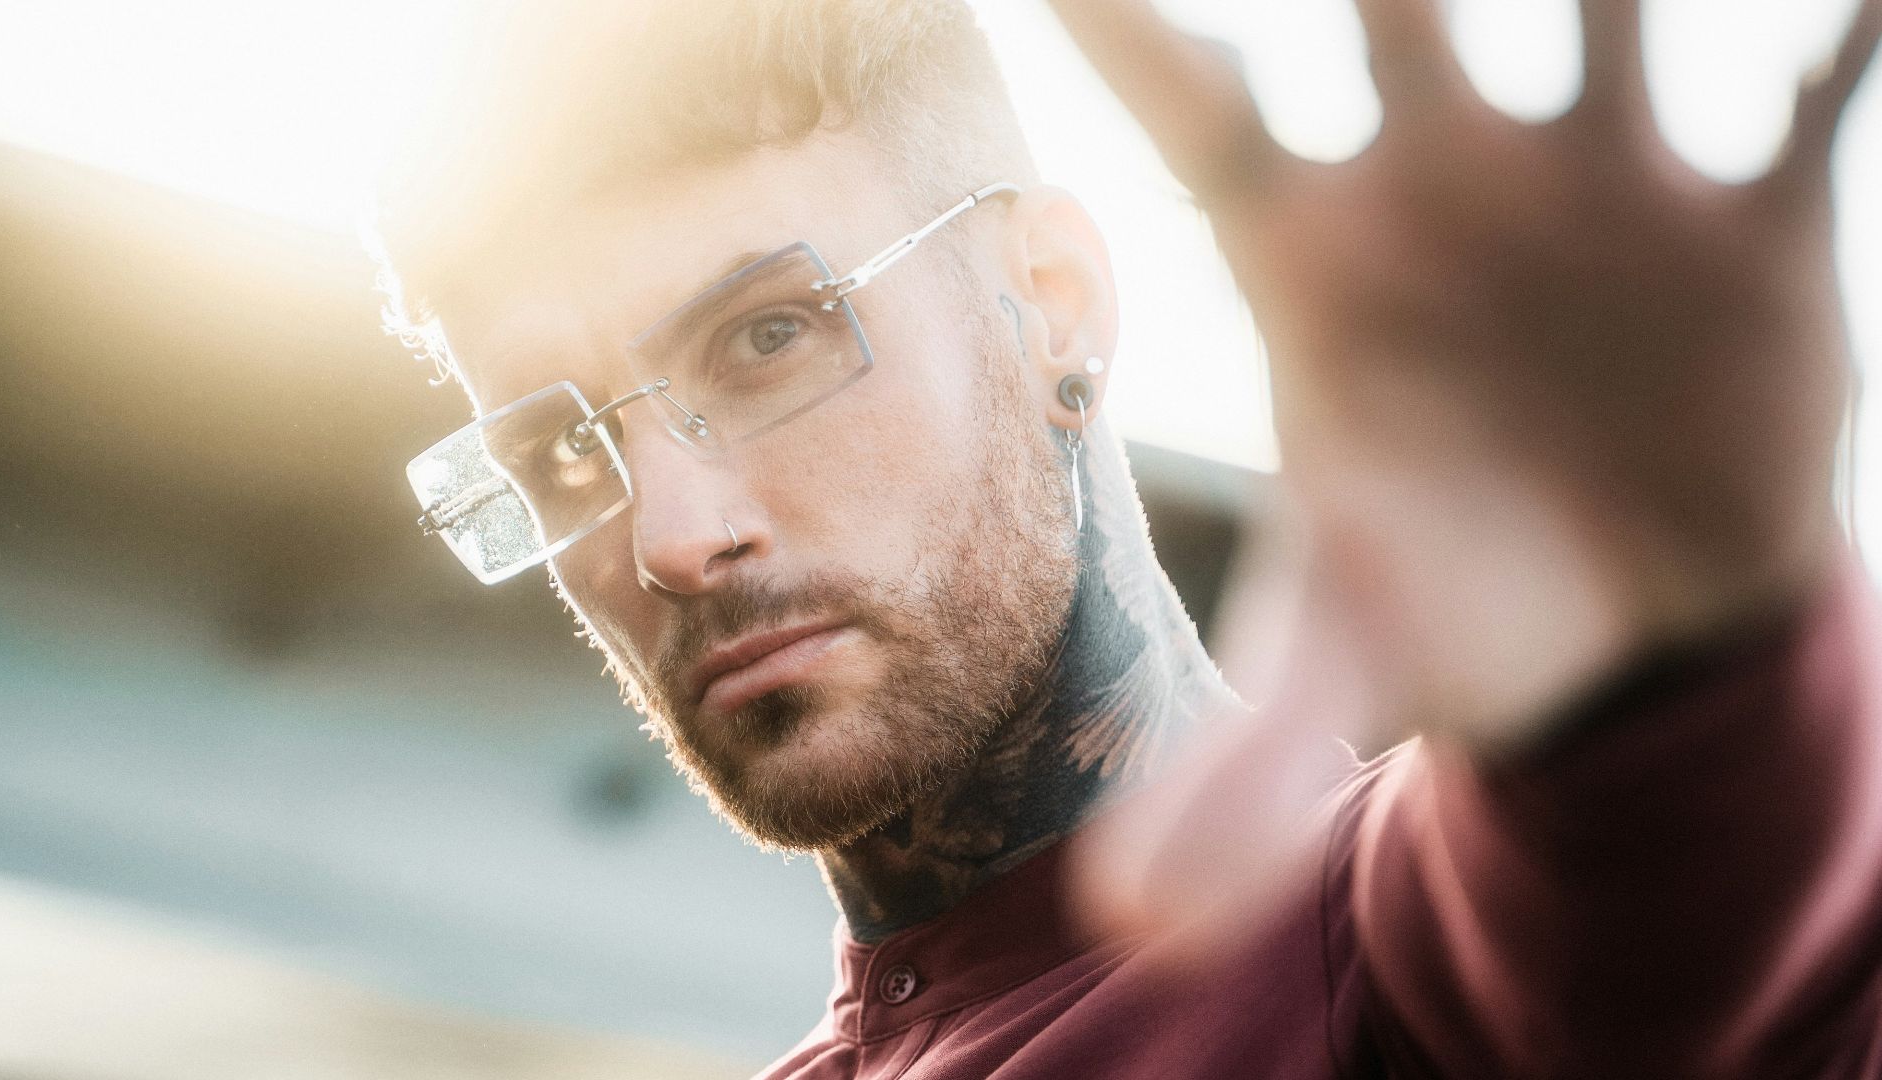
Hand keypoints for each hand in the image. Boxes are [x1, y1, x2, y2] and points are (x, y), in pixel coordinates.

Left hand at [1054, 0, 1878, 741]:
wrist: (1627, 613)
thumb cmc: (1456, 603)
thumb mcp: (1347, 667)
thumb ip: (1240, 769)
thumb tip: (1131, 923)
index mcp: (1317, 260)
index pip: (1191, 104)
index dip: (1115, 11)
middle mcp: (1447, 184)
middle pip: (1388, 2)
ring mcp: (1599, 184)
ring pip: (1607, 1)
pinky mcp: (1749, 222)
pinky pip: (1814, 91)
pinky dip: (1849, 32)